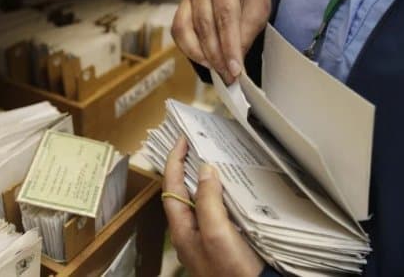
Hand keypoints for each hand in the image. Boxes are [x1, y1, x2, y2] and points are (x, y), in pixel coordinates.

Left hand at [163, 137, 264, 276]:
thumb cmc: (231, 270)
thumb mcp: (216, 233)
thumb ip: (208, 201)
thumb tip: (204, 170)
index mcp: (182, 229)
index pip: (171, 187)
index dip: (174, 161)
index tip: (182, 140)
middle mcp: (190, 231)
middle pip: (181, 192)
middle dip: (185, 167)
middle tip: (194, 145)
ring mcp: (205, 236)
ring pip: (198, 199)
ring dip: (201, 178)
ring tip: (209, 158)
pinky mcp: (221, 240)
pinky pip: (213, 209)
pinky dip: (217, 193)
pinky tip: (228, 187)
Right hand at [171, 0, 270, 83]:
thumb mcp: (258, 11)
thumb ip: (246, 36)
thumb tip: (234, 65)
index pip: (225, 16)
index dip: (229, 46)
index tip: (235, 69)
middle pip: (204, 26)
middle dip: (217, 56)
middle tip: (228, 75)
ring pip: (186, 32)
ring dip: (201, 56)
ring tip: (217, 69)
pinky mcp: (180, 11)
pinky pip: (178, 34)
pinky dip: (190, 51)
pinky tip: (205, 60)